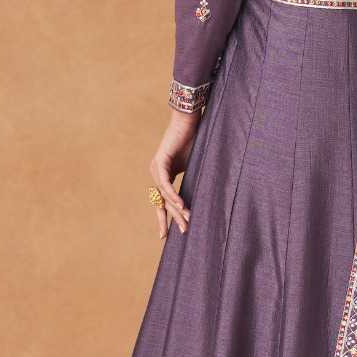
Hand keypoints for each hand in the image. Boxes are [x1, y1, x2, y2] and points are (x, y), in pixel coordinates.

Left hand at [151, 110, 198, 237]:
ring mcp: (156, 167)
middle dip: (172, 218)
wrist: (189, 121)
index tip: (165, 235)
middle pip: (162, 201)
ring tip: (186, 221)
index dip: (164, 218)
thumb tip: (200, 197)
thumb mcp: (193, 165)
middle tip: (182, 232)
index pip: (162, 201)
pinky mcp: (160, 161)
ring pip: (165, 194)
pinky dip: (173, 195)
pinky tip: (181, 205)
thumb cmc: (194, 140)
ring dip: (176, 208)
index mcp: (163, 175)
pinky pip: (166, 183)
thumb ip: (192, 181)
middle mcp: (157, 173)